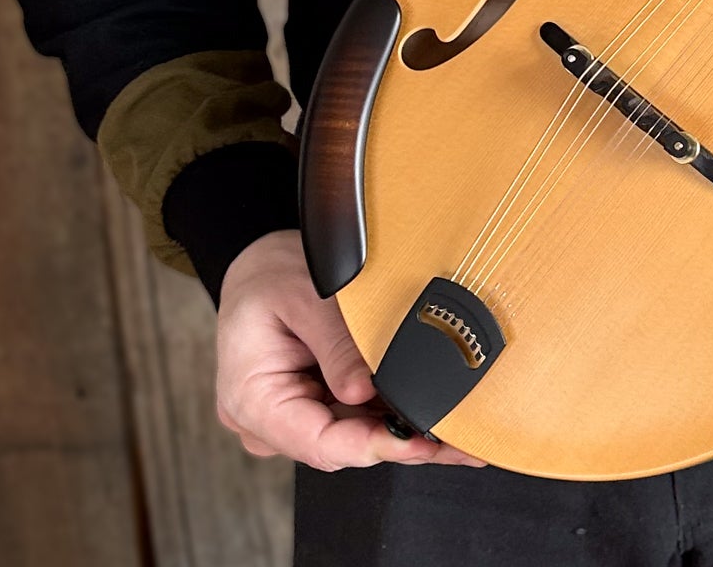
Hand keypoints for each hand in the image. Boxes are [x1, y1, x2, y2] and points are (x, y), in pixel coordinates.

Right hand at [215, 229, 486, 470]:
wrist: (258, 266)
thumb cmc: (270, 275)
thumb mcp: (304, 296)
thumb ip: (335, 347)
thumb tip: (366, 391)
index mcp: (252, 401)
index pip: (319, 442)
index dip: (373, 446)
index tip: (419, 441)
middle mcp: (270, 423)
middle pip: (343, 445)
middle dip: (402, 442)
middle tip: (460, 444)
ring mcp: (295, 418)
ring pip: (356, 436)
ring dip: (404, 433)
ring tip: (460, 436)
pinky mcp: (317, 407)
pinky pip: (357, 418)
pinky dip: (392, 416)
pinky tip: (435, 419)